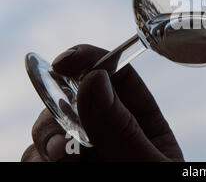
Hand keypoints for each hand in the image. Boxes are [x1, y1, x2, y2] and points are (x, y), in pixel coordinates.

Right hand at [21, 44, 183, 161]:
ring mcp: (85, 153)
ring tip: (62, 160)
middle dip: (60, 108)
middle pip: (76, 98)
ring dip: (46, 138)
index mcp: (145, 125)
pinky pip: (36, 155)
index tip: (64, 60)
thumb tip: (95, 79)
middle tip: (63, 137)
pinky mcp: (62, 168)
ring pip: (50, 126)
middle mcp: (112, 134)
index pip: (120, 78)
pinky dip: (36, 158)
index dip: (93, 60)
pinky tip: (50, 166)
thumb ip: (122, 128)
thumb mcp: (146, 163)